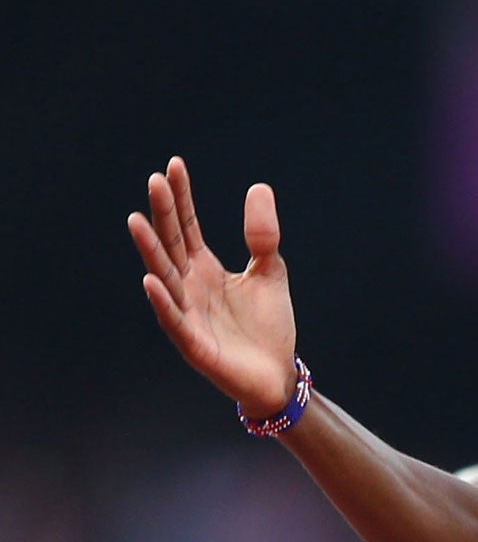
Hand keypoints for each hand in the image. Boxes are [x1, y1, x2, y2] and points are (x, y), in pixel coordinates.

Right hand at [127, 157, 298, 415]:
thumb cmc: (268, 327)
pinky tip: (150, 280)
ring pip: (164, 278)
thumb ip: (261, 236)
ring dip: (150, 251)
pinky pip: (174, 320)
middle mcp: (189, 287)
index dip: (181, 198)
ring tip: (136, 220)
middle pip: (171, 245)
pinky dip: (162, 301)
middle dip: (163, 215)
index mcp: (204, 269)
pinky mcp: (194, 345)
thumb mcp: (270, 272)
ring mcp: (188, 314)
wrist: (277, 375)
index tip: (174, 166)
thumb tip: (258, 187)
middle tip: (155, 181)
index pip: (186, 227)